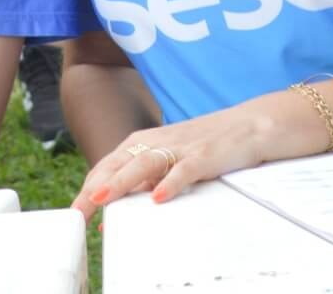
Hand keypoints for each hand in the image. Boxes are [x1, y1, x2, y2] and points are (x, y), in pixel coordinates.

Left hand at [71, 104, 283, 218]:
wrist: (256, 123)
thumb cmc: (213, 144)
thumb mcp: (176, 159)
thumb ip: (151, 178)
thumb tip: (123, 205)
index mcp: (151, 140)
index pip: (112, 161)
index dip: (92, 183)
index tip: (77, 209)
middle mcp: (163, 140)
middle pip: (122, 161)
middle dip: (97, 185)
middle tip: (79, 210)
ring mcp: (185, 146)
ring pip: (146, 162)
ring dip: (122, 181)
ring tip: (102, 199)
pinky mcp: (208, 154)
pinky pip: (186, 168)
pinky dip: (171, 182)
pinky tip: (158, 197)